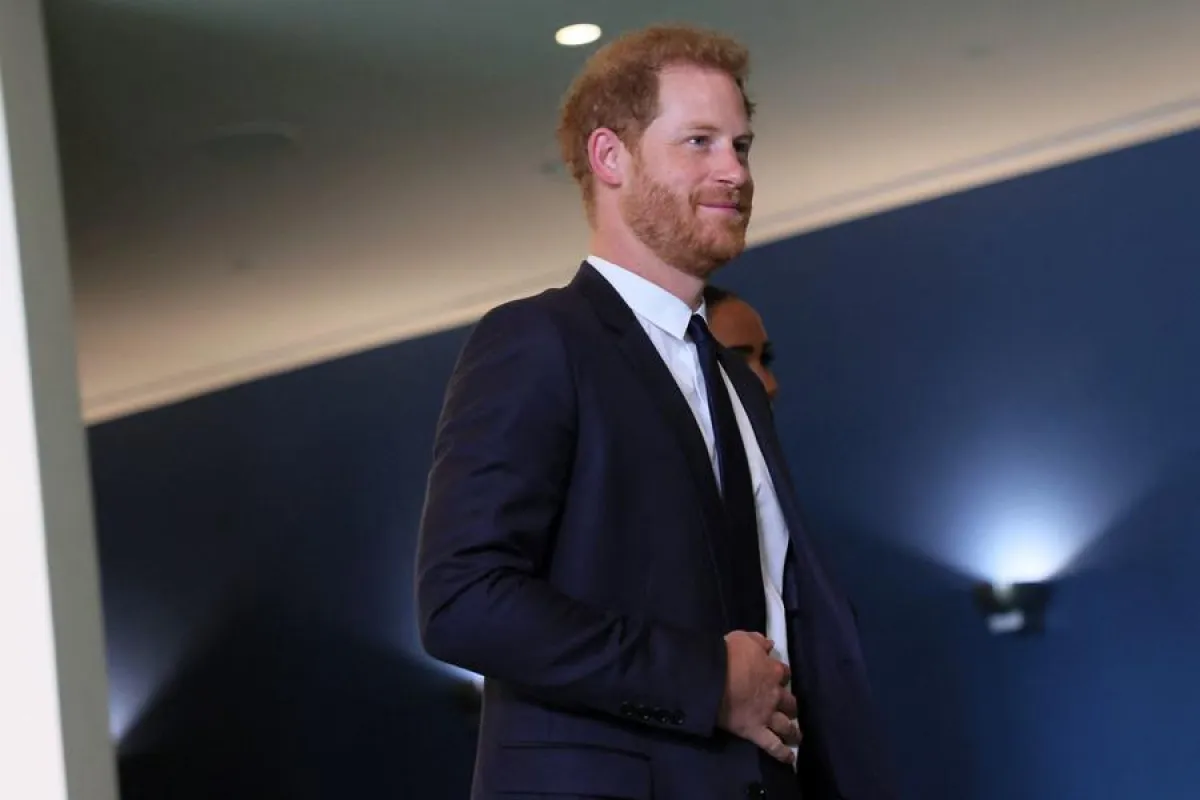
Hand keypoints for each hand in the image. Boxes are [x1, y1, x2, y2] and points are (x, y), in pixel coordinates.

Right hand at [717, 631, 800, 763]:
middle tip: (789, 710)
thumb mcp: (743, 638)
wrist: (713, 675)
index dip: (782, 676)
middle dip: (790, 706)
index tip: (779, 679)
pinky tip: (789, 759)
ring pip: (787, 725)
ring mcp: (767, 714)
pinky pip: (773, 745)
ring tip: (796, 736)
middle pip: (790, 702)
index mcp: (773, 671)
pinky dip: (782, 753)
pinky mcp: (755, 730)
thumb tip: (770, 644)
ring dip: (793, 731)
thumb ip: (759, 641)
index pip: (785, 673)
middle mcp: (775, 694)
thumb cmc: (727, 654)